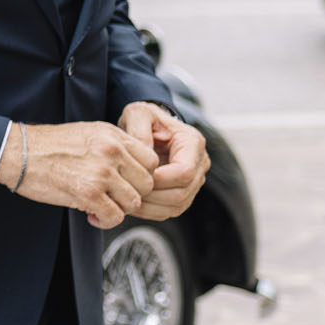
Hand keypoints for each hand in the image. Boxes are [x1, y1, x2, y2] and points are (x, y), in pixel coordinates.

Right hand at [0, 121, 157, 230]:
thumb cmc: (45, 145)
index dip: (142, 176)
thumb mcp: (86, 132)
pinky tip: (91, 215)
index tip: (127, 183)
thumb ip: (113, 146)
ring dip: (119, 209)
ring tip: (101, 207)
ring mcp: (101, 172)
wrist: (15, 152)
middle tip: (114, 197)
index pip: (151, 161)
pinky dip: (105, 221)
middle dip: (132, 194)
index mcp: (112, 135)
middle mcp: (111, 151)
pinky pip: (115, 216)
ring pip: (134, 202)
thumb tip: (132, 167)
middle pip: (147, 183)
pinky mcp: (88, 193)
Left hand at [119, 102, 208, 220]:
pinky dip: (148, 211)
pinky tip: (130, 202)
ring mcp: (193, 182)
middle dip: (151, 195)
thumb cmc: (144, 119)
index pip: (184, 172)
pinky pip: (168, 211)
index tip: (136, 175)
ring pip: (176, 206)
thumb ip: (139, 129)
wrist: (147, 127)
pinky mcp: (182, 194)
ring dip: (149, 206)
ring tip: (125, 196)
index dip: (160, 179)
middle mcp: (199, 164)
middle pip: (181, 193)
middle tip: (126, 189)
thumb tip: (145, 155)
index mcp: (193, 144)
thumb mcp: (138, 113)